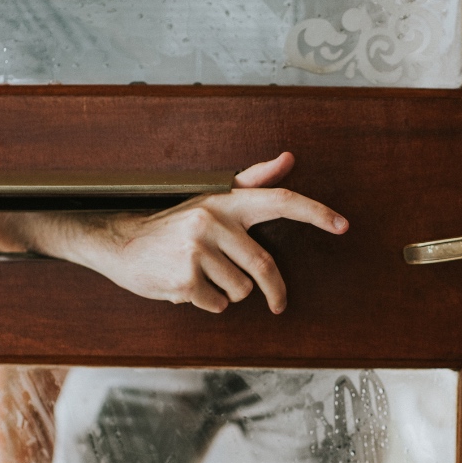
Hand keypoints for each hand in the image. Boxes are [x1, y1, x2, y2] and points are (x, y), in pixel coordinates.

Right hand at [0, 152, 347, 313]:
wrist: (119, 244)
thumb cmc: (171, 226)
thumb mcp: (210, 199)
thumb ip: (251, 182)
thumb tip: (288, 158)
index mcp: (225, 202)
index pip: (280, 202)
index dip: (315, 212)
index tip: (342, 226)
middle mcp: (213, 221)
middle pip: (264, 266)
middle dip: (275, 291)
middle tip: (278, 304)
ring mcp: (198, 250)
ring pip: (240, 290)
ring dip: (228, 293)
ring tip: (203, 279)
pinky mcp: (185, 279)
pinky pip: (217, 304)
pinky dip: (208, 303)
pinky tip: (186, 287)